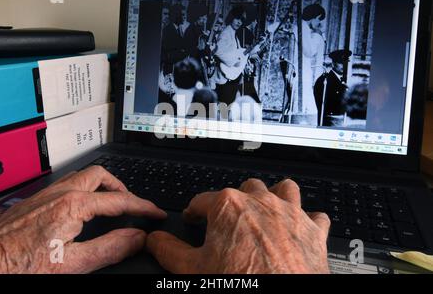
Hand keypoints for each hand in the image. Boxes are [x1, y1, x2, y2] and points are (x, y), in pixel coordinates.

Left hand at [0, 166, 166, 273]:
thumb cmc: (21, 267)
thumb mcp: (73, 264)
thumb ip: (110, 248)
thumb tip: (137, 238)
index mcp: (74, 205)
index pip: (119, 200)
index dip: (142, 207)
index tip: (155, 213)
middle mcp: (61, 193)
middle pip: (101, 175)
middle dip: (121, 187)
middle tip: (131, 204)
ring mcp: (47, 193)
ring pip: (83, 176)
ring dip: (102, 186)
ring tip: (110, 203)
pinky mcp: (37, 199)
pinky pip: (67, 183)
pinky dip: (84, 190)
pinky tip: (82, 208)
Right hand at [147, 179, 329, 273]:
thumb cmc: (243, 281)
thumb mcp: (193, 270)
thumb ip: (169, 250)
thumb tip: (156, 240)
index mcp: (229, 206)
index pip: (203, 200)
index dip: (195, 210)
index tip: (194, 217)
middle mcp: (261, 202)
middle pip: (244, 189)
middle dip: (235, 201)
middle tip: (229, 219)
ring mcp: (290, 213)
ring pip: (284, 190)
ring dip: (275, 197)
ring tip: (267, 210)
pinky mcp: (314, 230)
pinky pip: (315, 215)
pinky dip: (308, 220)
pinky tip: (301, 228)